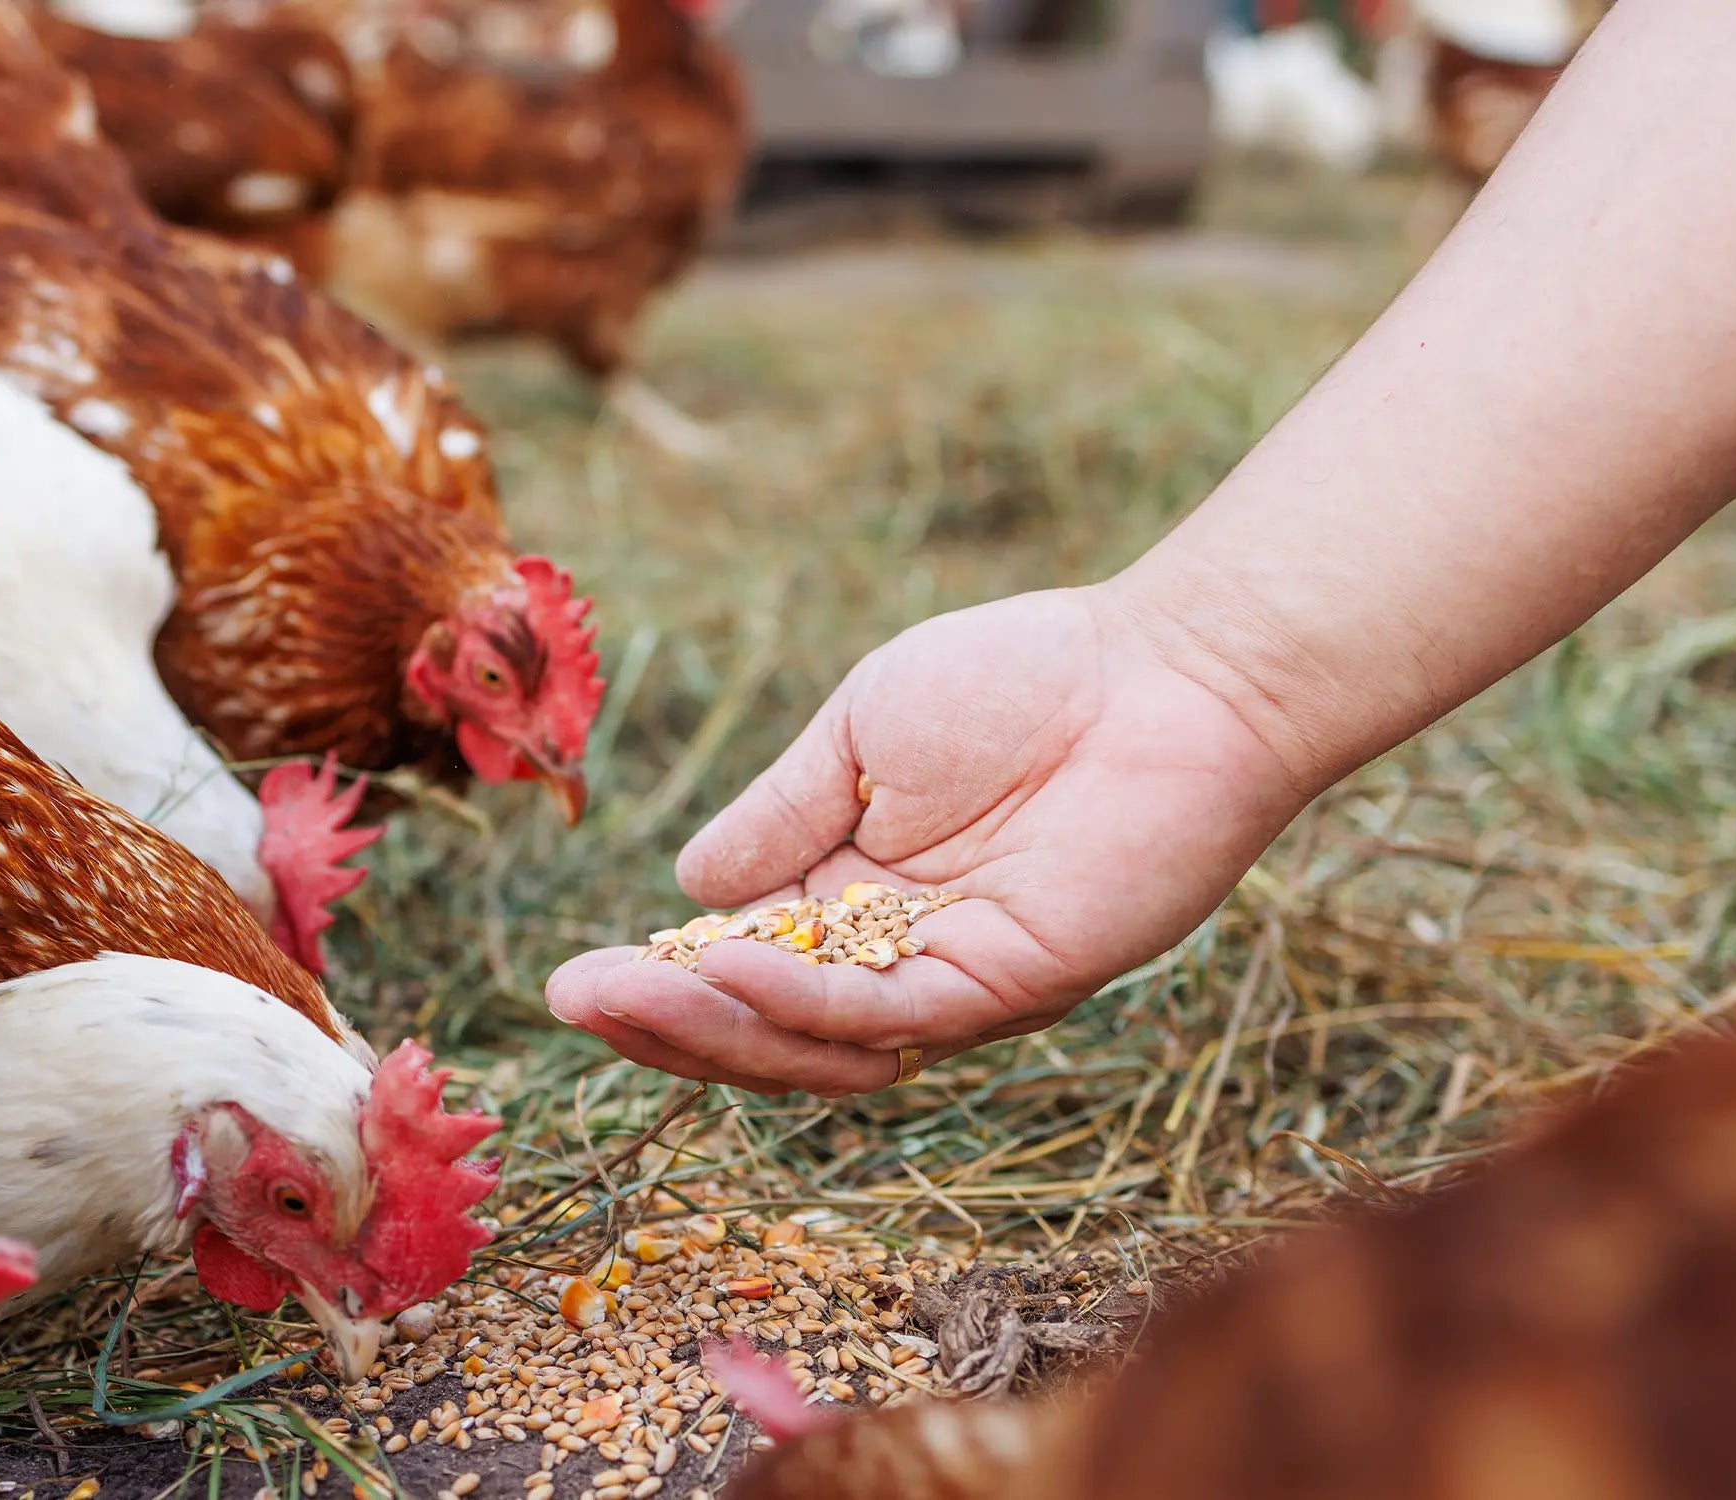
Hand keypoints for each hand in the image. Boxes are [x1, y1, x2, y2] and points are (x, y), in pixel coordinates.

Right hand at [547, 585, 1310, 1094]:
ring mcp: (954, 982)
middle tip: (576, 1001)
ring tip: (632, 994)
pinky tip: (731, 968)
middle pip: (764, 1031)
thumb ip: (779, 815)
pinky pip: (892, 1017)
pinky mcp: (1011, 983)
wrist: (1163, 668)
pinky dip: (804, 1002)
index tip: (572, 982)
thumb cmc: (1021, 679)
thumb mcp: (857, 734)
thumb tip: (684, 889)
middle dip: (664, 1026)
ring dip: (718, 1027)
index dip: (657, 989)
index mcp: (852, 901)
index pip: (738, 975)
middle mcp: (896, 959)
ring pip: (819, 1046)